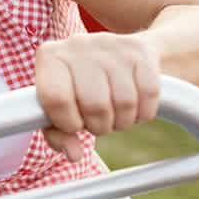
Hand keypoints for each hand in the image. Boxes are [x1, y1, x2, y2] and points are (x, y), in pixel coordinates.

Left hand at [35, 32, 161, 161]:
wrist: (115, 53)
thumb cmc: (78, 87)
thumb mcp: (59, 107)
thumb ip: (58, 134)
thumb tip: (73, 155)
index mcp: (49, 56)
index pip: (56, 99)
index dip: (68, 123)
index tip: (75, 124)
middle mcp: (77, 44)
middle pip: (95, 105)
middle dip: (99, 126)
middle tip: (98, 122)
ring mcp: (110, 44)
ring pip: (125, 102)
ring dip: (122, 121)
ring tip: (114, 114)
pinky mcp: (140, 50)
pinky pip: (149, 95)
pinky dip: (143, 113)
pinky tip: (133, 106)